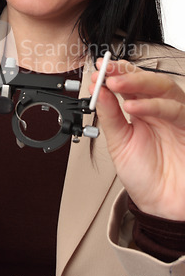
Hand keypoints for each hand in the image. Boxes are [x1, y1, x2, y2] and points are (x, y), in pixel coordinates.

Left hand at [90, 60, 184, 219]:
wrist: (162, 207)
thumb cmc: (145, 176)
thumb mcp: (119, 143)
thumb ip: (110, 116)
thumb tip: (99, 91)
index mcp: (143, 111)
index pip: (131, 84)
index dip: (116, 73)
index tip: (99, 69)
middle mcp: (161, 111)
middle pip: (148, 80)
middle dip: (125, 73)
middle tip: (106, 73)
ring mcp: (176, 118)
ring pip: (164, 88)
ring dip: (138, 82)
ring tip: (114, 85)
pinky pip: (176, 110)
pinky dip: (153, 105)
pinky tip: (133, 106)